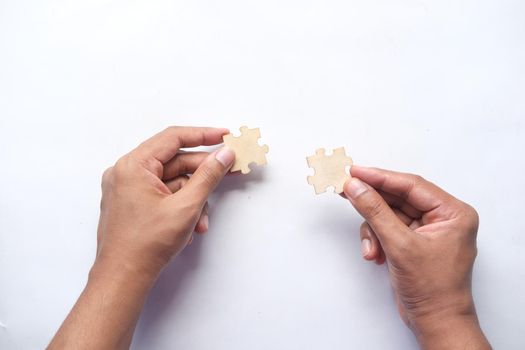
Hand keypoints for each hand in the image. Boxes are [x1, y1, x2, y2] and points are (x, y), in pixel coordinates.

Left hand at [49, 126, 234, 349]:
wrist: (123, 277)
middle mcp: (126, 172)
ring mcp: (127, 189)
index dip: (203, 135)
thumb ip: (208, 176)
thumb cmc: (146, 244)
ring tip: (203, 219)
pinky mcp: (132, 203)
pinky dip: (180, 205)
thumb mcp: (186, 206)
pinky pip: (162, 194)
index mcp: (133, 166)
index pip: (173, 138)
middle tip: (228, 170)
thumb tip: (224, 155)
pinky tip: (192, 225)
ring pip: (171, 181)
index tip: (224, 136)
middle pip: (173, 161)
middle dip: (202, 173)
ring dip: (192, 198)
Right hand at [344, 166, 490, 349]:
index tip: (356, 172)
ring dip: (374, 230)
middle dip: (373, 202)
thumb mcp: (400, 245)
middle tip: (346, 190)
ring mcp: (426, 230)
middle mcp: (442, 218)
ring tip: (371, 249)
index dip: (380, 177)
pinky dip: (377, 240)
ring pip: (389, 215)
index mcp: (452, 213)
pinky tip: (375, 255)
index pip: (411, 185)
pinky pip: (388, 229)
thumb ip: (376, 212)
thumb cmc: (433, 289)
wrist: (435, 322)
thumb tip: (357, 187)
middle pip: (398, 198)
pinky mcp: (413, 242)